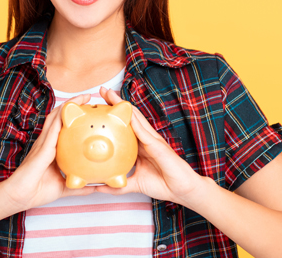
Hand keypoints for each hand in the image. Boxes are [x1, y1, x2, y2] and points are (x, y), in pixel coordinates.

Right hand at [0, 94, 95, 213]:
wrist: (18, 197)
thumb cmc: (36, 191)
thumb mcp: (64, 186)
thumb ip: (78, 185)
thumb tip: (96, 186)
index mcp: (51, 149)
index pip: (63, 127)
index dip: (74, 117)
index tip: (89, 110)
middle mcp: (47, 142)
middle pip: (59, 117)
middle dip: (73, 105)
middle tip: (88, 97)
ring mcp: (43, 143)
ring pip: (55, 118)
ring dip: (68, 105)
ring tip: (83, 97)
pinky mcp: (41, 148)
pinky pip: (52, 130)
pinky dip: (61, 118)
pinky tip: (70, 110)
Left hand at [96, 87, 210, 207]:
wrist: (183, 191)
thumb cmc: (163, 184)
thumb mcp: (134, 184)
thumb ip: (119, 185)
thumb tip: (99, 187)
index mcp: (140, 146)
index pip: (124, 127)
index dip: (112, 116)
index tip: (98, 106)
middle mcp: (146, 139)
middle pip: (129, 117)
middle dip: (116, 103)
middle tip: (102, 90)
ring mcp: (153, 140)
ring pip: (136, 119)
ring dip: (123, 105)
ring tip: (110, 94)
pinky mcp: (158, 145)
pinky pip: (144, 132)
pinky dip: (135, 121)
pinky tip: (126, 112)